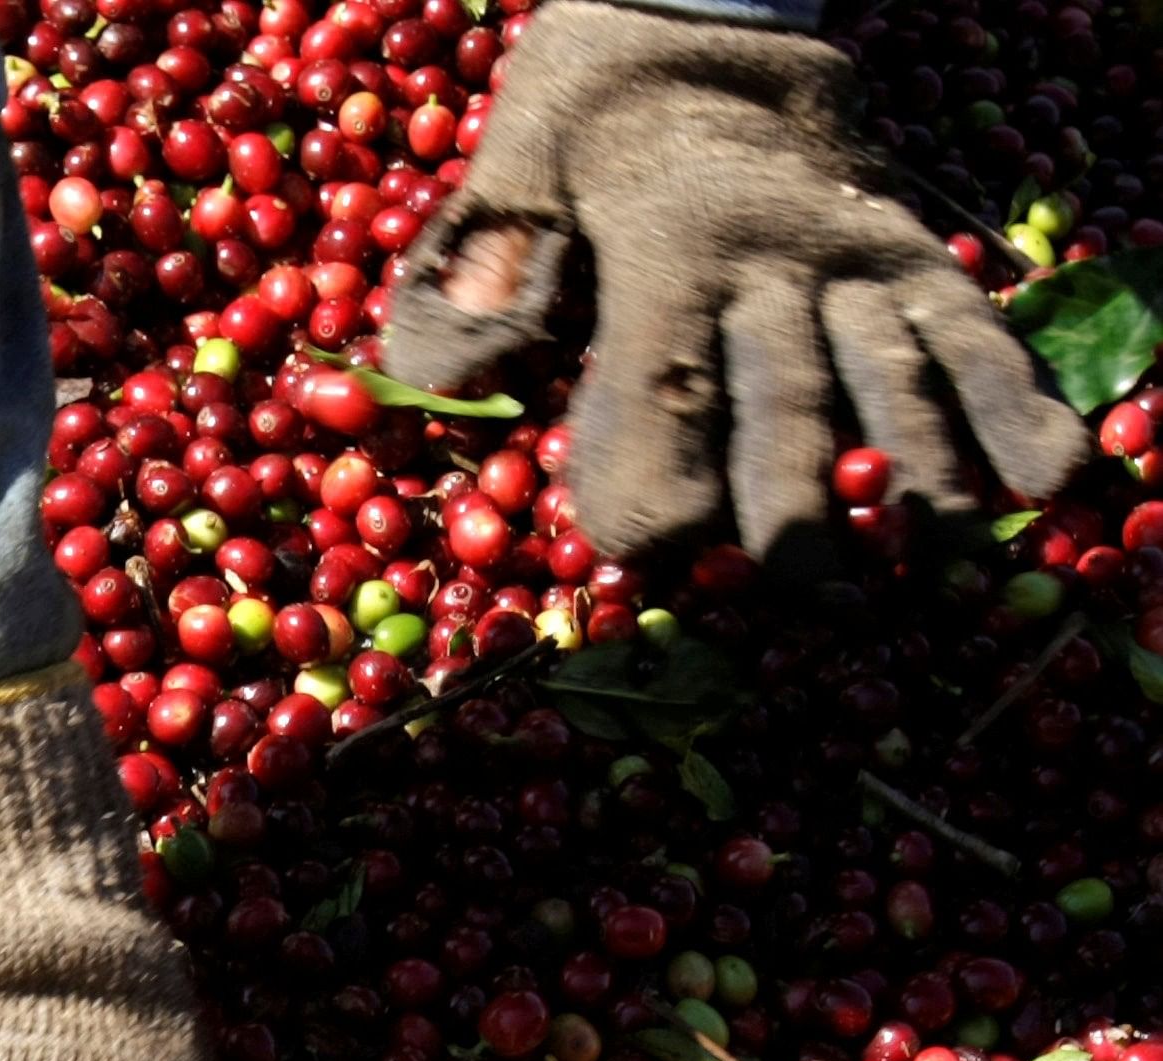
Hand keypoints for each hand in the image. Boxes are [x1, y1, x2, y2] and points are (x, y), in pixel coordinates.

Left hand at [381, 2, 1085, 571]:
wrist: (707, 24)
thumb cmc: (585, 122)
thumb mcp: (509, 167)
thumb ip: (479, 268)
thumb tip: (440, 379)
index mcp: (664, 244)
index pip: (661, 382)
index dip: (648, 475)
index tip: (644, 548)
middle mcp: (774, 257)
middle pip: (789, 400)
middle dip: (795, 504)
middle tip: (807, 587)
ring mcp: (857, 258)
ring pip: (895, 376)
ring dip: (916, 472)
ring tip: (923, 555)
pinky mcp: (918, 254)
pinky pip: (975, 332)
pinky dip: (1011, 405)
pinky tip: (1038, 482)